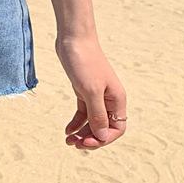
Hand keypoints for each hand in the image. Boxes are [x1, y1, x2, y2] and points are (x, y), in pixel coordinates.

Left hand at [55, 33, 126, 149]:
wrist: (73, 38)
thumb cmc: (84, 61)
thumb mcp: (90, 90)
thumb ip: (97, 114)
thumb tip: (101, 136)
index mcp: (117, 99)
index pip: (116, 128)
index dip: (103, 139)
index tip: (86, 142)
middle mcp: (109, 99)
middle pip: (103, 127)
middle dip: (90, 138)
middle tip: (73, 144)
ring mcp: (96, 94)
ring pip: (92, 121)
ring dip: (82, 132)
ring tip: (68, 141)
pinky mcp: (83, 89)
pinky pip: (82, 111)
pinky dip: (76, 122)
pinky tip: (67, 129)